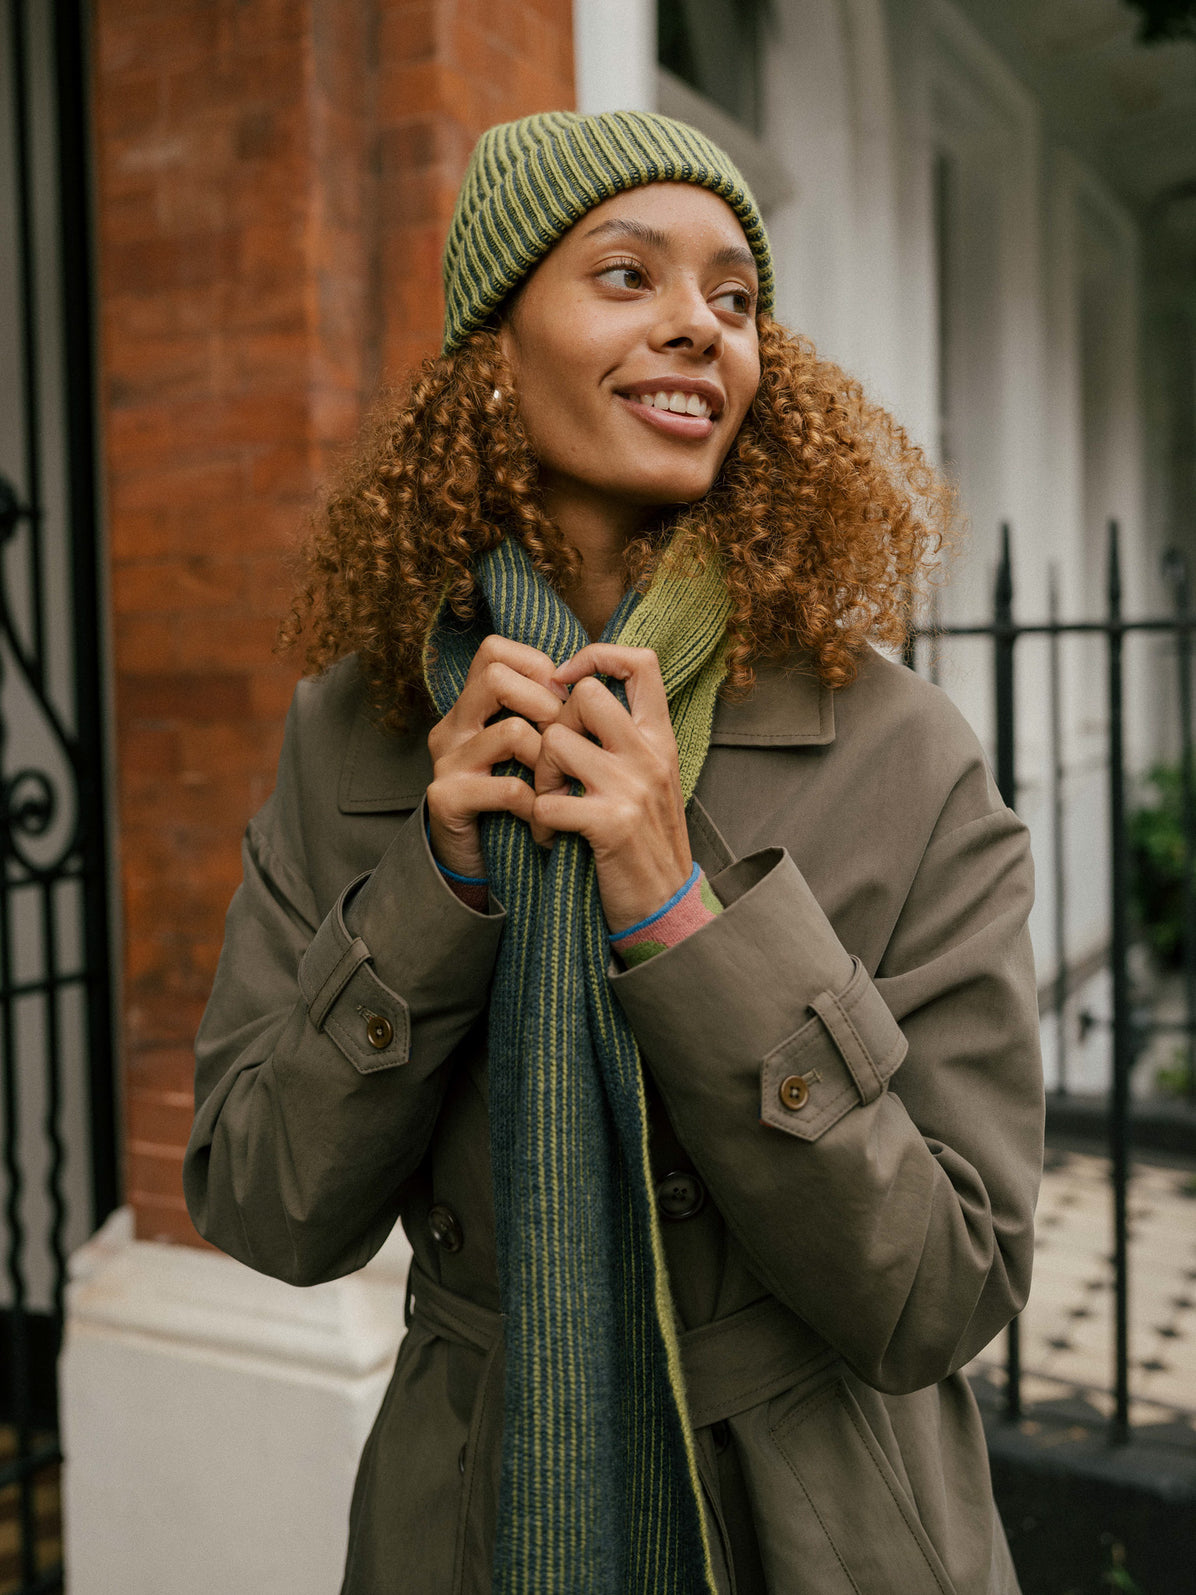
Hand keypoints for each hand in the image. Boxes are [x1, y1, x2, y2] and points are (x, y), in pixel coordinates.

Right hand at [426, 636, 566, 879]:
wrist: (476, 865)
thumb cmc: (513, 802)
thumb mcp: (525, 749)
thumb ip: (540, 712)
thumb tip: (587, 679)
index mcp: (469, 707)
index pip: (494, 650)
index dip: (535, 664)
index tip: (561, 696)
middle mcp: (452, 727)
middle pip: (496, 677)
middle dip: (545, 703)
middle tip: (566, 737)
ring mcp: (446, 762)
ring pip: (510, 731)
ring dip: (547, 758)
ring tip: (558, 782)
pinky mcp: (447, 799)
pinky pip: (508, 788)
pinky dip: (538, 803)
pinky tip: (546, 817)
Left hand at [532, 644, 690, 932]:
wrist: (666, 908)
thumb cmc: (646, 842)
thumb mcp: (650, 780)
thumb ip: (625, 739)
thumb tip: (579, 695)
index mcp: (659, 739)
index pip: (640, 662)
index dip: (597, 656)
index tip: (566, 680)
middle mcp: (650, 756)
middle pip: (585, 696)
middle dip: (553, 725)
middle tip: (551, 765)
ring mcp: (633, 788)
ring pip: (556, 744)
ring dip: (539, 776)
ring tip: (548, 804)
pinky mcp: (612, 825)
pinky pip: (548, 801)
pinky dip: (538, 823)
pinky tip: (549, 838)